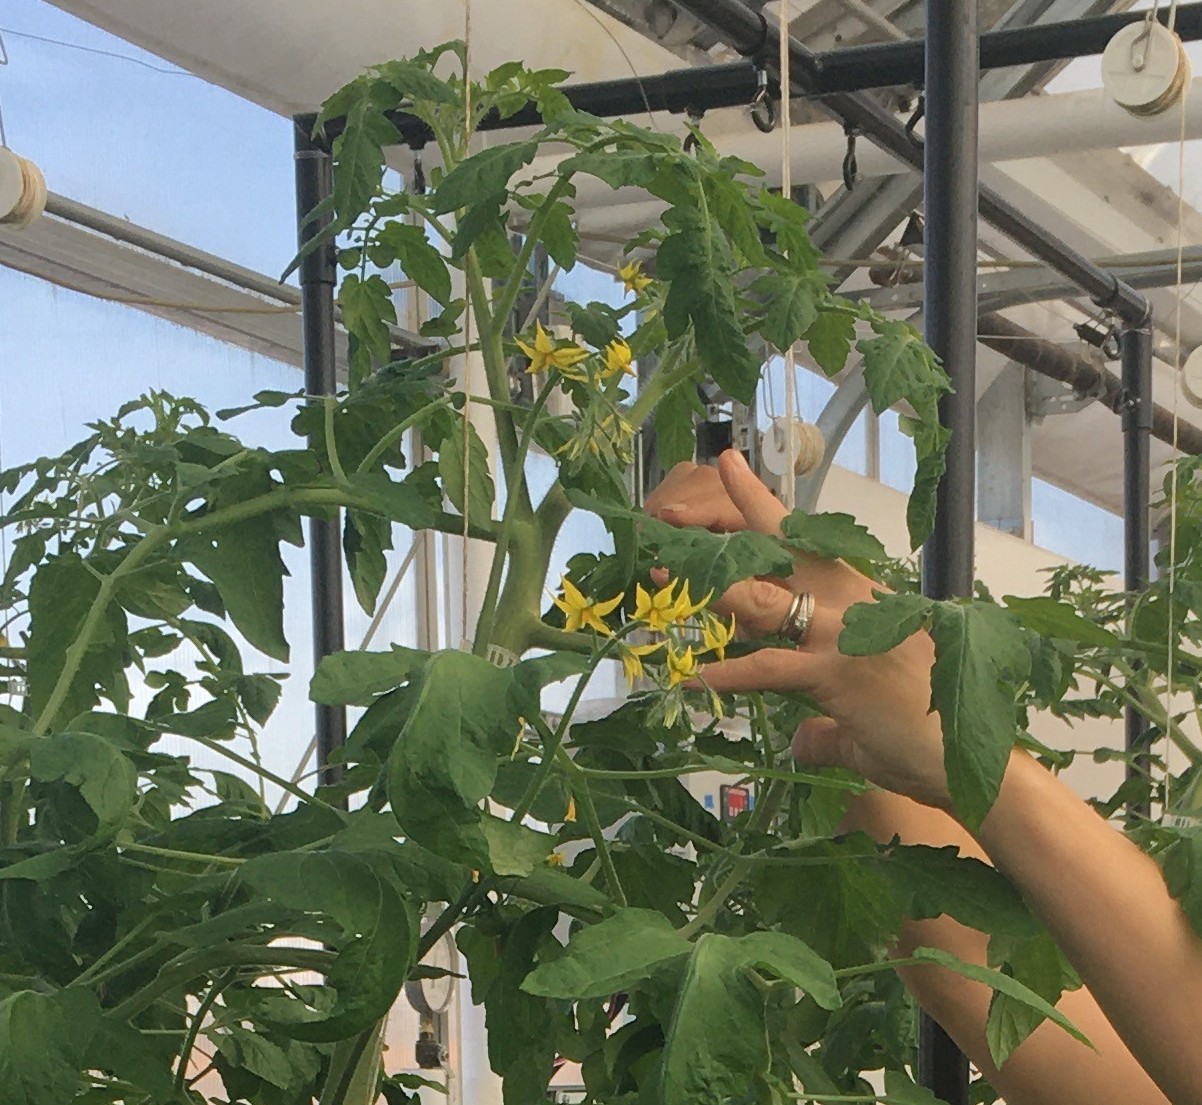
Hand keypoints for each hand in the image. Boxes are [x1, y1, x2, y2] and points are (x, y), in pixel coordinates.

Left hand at [645, 451, 950, 810]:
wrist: (967, 754)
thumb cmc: (924, 726)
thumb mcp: (863, 708)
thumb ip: (823, 715)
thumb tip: (802, 737)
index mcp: (856, 595)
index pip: (800, 539)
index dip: (759, 503)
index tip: (727, 464)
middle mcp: (847, 602)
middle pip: (775, 550)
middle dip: (717, 535)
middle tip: (667, 517)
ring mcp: (840, 635)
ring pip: (763, 600)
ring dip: (708, 592)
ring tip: (659, 581)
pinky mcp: (835, 674)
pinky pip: (770, 668)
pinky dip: (731, 674)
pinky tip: (698, 678)